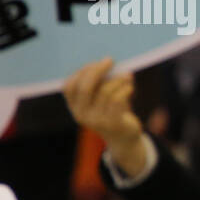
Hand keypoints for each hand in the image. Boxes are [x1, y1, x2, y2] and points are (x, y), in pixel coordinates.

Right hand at [62, 57, 145, 176]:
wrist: (123, 138)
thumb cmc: (112, 111)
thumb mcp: (101, 96)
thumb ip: (101, 82)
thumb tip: (108, 63)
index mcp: (74, 106)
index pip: (69, 86)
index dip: (82, 71)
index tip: (97, 63)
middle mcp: (81, 114)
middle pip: (85, 87)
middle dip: (97, 70)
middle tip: (110, 60)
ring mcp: (96, 121)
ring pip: (105, 92)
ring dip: (118, 79)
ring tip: (127, 76)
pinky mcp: (112, 124)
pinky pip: (118, 100)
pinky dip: (125, 89)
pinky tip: (130, 88)